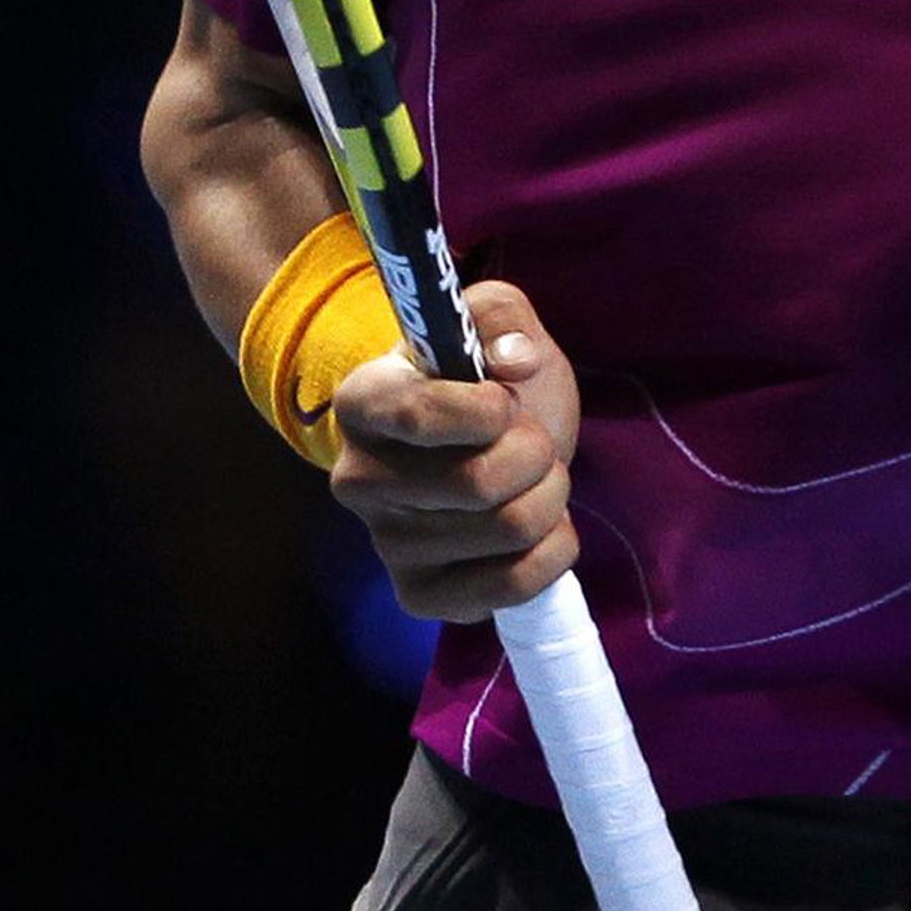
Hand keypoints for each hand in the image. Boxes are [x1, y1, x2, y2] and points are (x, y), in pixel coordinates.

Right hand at [328, 281, 580, 619]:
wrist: (492, 450)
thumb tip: (515, 361)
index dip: (488, 410)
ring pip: (509, 529)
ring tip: (536, 479)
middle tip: (533, 441)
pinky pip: (513, 587)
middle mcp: (357, 479)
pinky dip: (553, 549)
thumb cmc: (491, 384)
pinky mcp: (420, 596)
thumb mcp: (498, 326)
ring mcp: (386, 545)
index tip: (507, 399)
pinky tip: (538, 527)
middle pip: (480, 483)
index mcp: (362, 400)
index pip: (418, 415)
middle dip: (536, 453)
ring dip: (551, 496)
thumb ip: (503, 315)